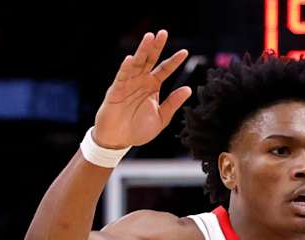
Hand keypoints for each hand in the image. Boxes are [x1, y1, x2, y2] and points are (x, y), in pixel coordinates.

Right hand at [92, 30, 191, 150]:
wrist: (119, 140)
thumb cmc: (138, 130)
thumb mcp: (161, 118)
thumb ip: (173, 103)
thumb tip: (188, 89)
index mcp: (152, 87)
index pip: (165, 70)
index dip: (174, 61)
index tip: (185, 52)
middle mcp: (141, 82)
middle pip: (149, 60)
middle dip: (156, 47)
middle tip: (163, 33)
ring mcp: (128, 84)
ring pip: (136, 64)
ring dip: (142, 50)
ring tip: (149, 37)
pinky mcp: (116, 91)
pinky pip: (121, 77)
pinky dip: (125, 68)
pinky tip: (130, 59)